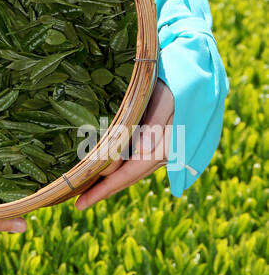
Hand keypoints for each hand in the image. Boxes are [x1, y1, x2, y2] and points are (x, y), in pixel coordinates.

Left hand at [73, 79, 174, 210]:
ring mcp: (163, 148)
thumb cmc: (179, 83)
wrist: (198, 71)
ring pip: (132, 169)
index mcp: (166, 146)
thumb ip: (156, 123)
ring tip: (86, 187)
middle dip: (103, 190)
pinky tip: (105, 166)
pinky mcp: (160, 139)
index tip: (80, 203)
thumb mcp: (167, 98)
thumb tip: (142, 151)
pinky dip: (120, 165)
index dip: (104, 189)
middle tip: (77, 202)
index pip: (129, 174)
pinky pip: (136, 158)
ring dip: (111, 179)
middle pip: (129, 177)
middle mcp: (164, 153)